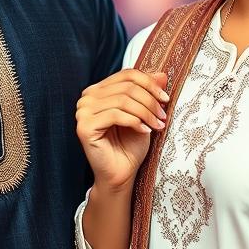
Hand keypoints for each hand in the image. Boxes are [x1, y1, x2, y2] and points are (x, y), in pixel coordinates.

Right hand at [76, 69, 169, 190]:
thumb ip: (149, 93)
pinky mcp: (84, 126)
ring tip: (157, 125)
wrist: (121, 174)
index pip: (127, 74)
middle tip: (163, 116)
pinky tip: (144, 131)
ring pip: (123, 100)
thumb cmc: (130, 145)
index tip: (165, 98)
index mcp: (99, 90)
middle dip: (150, 101)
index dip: (149, 83)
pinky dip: (135, 121)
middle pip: (127, 87)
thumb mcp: (144, 114)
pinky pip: (115, 115)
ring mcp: (83, 111)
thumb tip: (162, 73)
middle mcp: (87, 97)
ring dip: (145, 112)